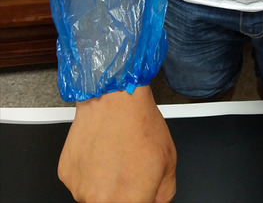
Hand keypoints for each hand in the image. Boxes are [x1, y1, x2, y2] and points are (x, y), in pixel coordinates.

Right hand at [58, 85, 176, 202]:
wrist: (115, 97)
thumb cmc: (141, 124)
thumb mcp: (169, 160)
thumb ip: (164, 193)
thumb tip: (156, 202)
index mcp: (129, 202)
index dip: (141, 198)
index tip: (141, 190)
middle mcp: (100, 201)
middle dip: (123, 194)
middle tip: (130, 171)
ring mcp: (79, 189)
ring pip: (95, 195)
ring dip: (105, 183)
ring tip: (116, 155)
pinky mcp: (66, 174)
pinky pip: (81, 181)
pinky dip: (90, 171)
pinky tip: (101, 150)